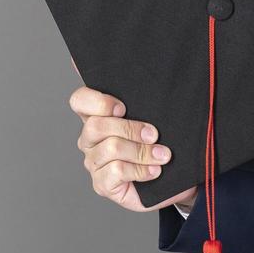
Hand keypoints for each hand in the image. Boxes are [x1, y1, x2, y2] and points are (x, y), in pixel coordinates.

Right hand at [68, 59, 196, 213]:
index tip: (122, 107)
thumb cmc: (161, 145)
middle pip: (97, 125)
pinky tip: (154, 171)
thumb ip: (143, 99)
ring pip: (110, 148)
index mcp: (97, 117)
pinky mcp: (102, 184)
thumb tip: (141, 68)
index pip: (79, 100)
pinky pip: (117, 171)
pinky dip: (140, 170)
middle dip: (131, 128)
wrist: (174, 181)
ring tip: (162, 155)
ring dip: (142, 151)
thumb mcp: (154, 118)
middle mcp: (90, 139)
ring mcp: (94, 163)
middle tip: (154, 134)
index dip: (97, 101)